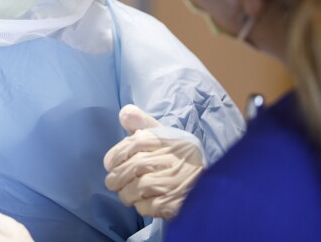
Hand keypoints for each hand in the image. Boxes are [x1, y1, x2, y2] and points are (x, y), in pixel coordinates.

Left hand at [103, 104, 204, 219]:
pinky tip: (146, 202)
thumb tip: (124, 112)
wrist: (211, 186)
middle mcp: (172, 159)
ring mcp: (174, 182)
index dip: (116, 154)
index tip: (109, 164)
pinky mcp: (174, 204)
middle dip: (117, 177)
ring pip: (136, 189)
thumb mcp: (164, 136)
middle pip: (133, 167)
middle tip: (113, 183)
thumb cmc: (178, 157)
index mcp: (168, 140)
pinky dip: (140, 206)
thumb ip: (142, 123)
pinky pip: (145, 207)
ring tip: (129, 193)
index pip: (135, 142)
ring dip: (126, 194)